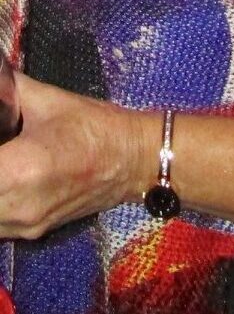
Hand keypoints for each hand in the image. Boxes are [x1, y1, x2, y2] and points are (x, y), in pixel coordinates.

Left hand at [0, 74, 146, 238]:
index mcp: (20, 169)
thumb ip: (9, 88)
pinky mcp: (33, 232)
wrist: (133, 160)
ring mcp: (25, 225)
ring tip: (5, 160)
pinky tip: (7, 178)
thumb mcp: (49, 100)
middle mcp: (18, 205)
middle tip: (1, 145)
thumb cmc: (93, 126)